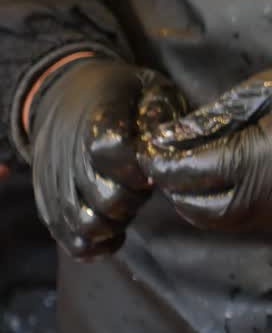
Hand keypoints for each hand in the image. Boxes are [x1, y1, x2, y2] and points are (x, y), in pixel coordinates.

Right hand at [28, 58, 184, 257]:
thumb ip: (162, 110)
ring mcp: (55, 179)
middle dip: (132, 199)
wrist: (64, 94)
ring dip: (114, 225)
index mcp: (96, 118)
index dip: (136, 167)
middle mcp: (68, 152)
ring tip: (125, 208)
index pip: (111, 150)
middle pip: (105, 198)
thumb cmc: (122, 97)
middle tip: (140, 187)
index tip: (148, 171)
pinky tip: (113, 232)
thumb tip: (163, 141)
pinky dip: (95, 244)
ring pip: (85, 224)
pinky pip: (69, 238)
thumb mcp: (150, 88)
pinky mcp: (48, 200)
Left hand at [144, 52, 271, 229]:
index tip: (150, 148)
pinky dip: (229, 203)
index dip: (166, 163)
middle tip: (164, 165)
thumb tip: (179, 136)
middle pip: (208, 211)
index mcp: (271, 158)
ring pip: (229, 221)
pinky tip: (223, 178)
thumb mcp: (271, 87)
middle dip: (178, 191)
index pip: (198, 173)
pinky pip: (253, 217)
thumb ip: (221, 115)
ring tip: (189, 173)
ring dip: (202, 203)